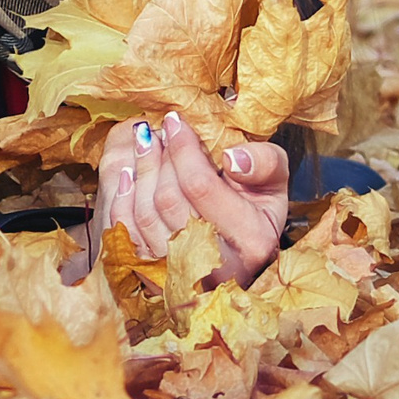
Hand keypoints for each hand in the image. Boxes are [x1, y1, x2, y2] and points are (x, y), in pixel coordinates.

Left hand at [88, 113, 287, 286]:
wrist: (240, 248)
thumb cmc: (257, 207)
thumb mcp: (275, 181)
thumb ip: (264, 162)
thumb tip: (231, 158)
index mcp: (252, 239)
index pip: (200, 185)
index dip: (182, 149)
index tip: (174, 121)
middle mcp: (217, 266)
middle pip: (168, 200)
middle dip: (157, 158)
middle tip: (153, 131)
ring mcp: (184, 275)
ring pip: (146, 217)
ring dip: (139, 173)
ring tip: (142, 144)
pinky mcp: (158, 277)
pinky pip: (129, 236)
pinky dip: (123, 201)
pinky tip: (128, 175)